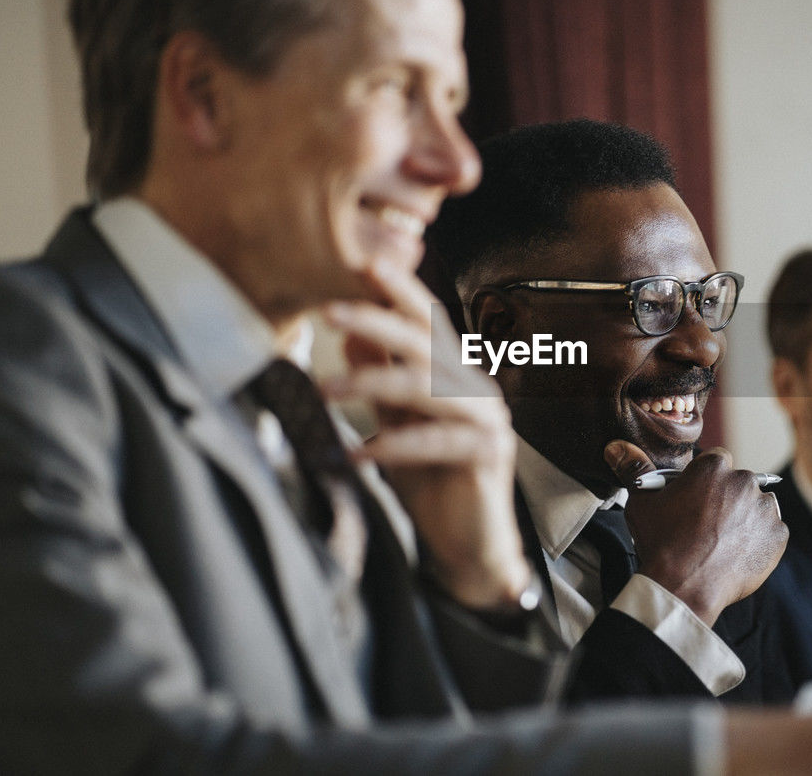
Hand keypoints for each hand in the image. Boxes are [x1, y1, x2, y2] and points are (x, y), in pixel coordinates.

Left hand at [322, 260, 530, 611]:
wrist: (469, 547)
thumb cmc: (434, 484)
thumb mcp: (398, 425)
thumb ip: (384, 383)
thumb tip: (352, 339)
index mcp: (456, 377)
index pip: (427, 324)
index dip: (399, 292)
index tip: (365, 263)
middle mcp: (475, 390)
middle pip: (426, 345)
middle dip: (378, 322)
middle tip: (330, 311)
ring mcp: (487, 421)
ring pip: (427, 389)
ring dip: (371, 385)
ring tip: (324, 391)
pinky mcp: (488, 454)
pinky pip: (435, 441)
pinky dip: (392, 445)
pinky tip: (358, 453)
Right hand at [603, 440, 787, 626]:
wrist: (685, 586)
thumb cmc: (662, 542)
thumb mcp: (641, 503)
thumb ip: (634, 469)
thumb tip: (616, 447)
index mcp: (714, 467)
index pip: (717, 461)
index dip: (706, 481)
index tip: (698, 499)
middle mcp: (745, 481)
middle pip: (739, 484)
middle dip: (728, 500)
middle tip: (708, 526)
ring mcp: (765, 509)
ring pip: (758, 507)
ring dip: (746, 519)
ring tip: (723, 543)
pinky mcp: (778, 536)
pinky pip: (772, 533)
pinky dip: (760, 542)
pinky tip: (737, 555)